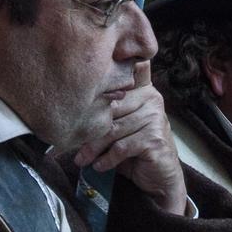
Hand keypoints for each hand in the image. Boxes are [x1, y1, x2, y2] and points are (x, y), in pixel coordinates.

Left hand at [73, 65, 185, 216]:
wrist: (160, 178)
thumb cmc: (134, 150)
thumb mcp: (119, 127)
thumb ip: (106, 114)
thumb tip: (71, 111)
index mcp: (143, 89)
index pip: (130, 68)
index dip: (122, 54)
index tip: (107, 53)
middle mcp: (151, 98)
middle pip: (111, 106)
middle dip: (89, 126)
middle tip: (71, 140)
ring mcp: (155, 117)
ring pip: (113, 129)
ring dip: (93, 148)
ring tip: (81, 159)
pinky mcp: (155, 138)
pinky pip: (122, 146)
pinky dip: (107, 159)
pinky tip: (99, 165)